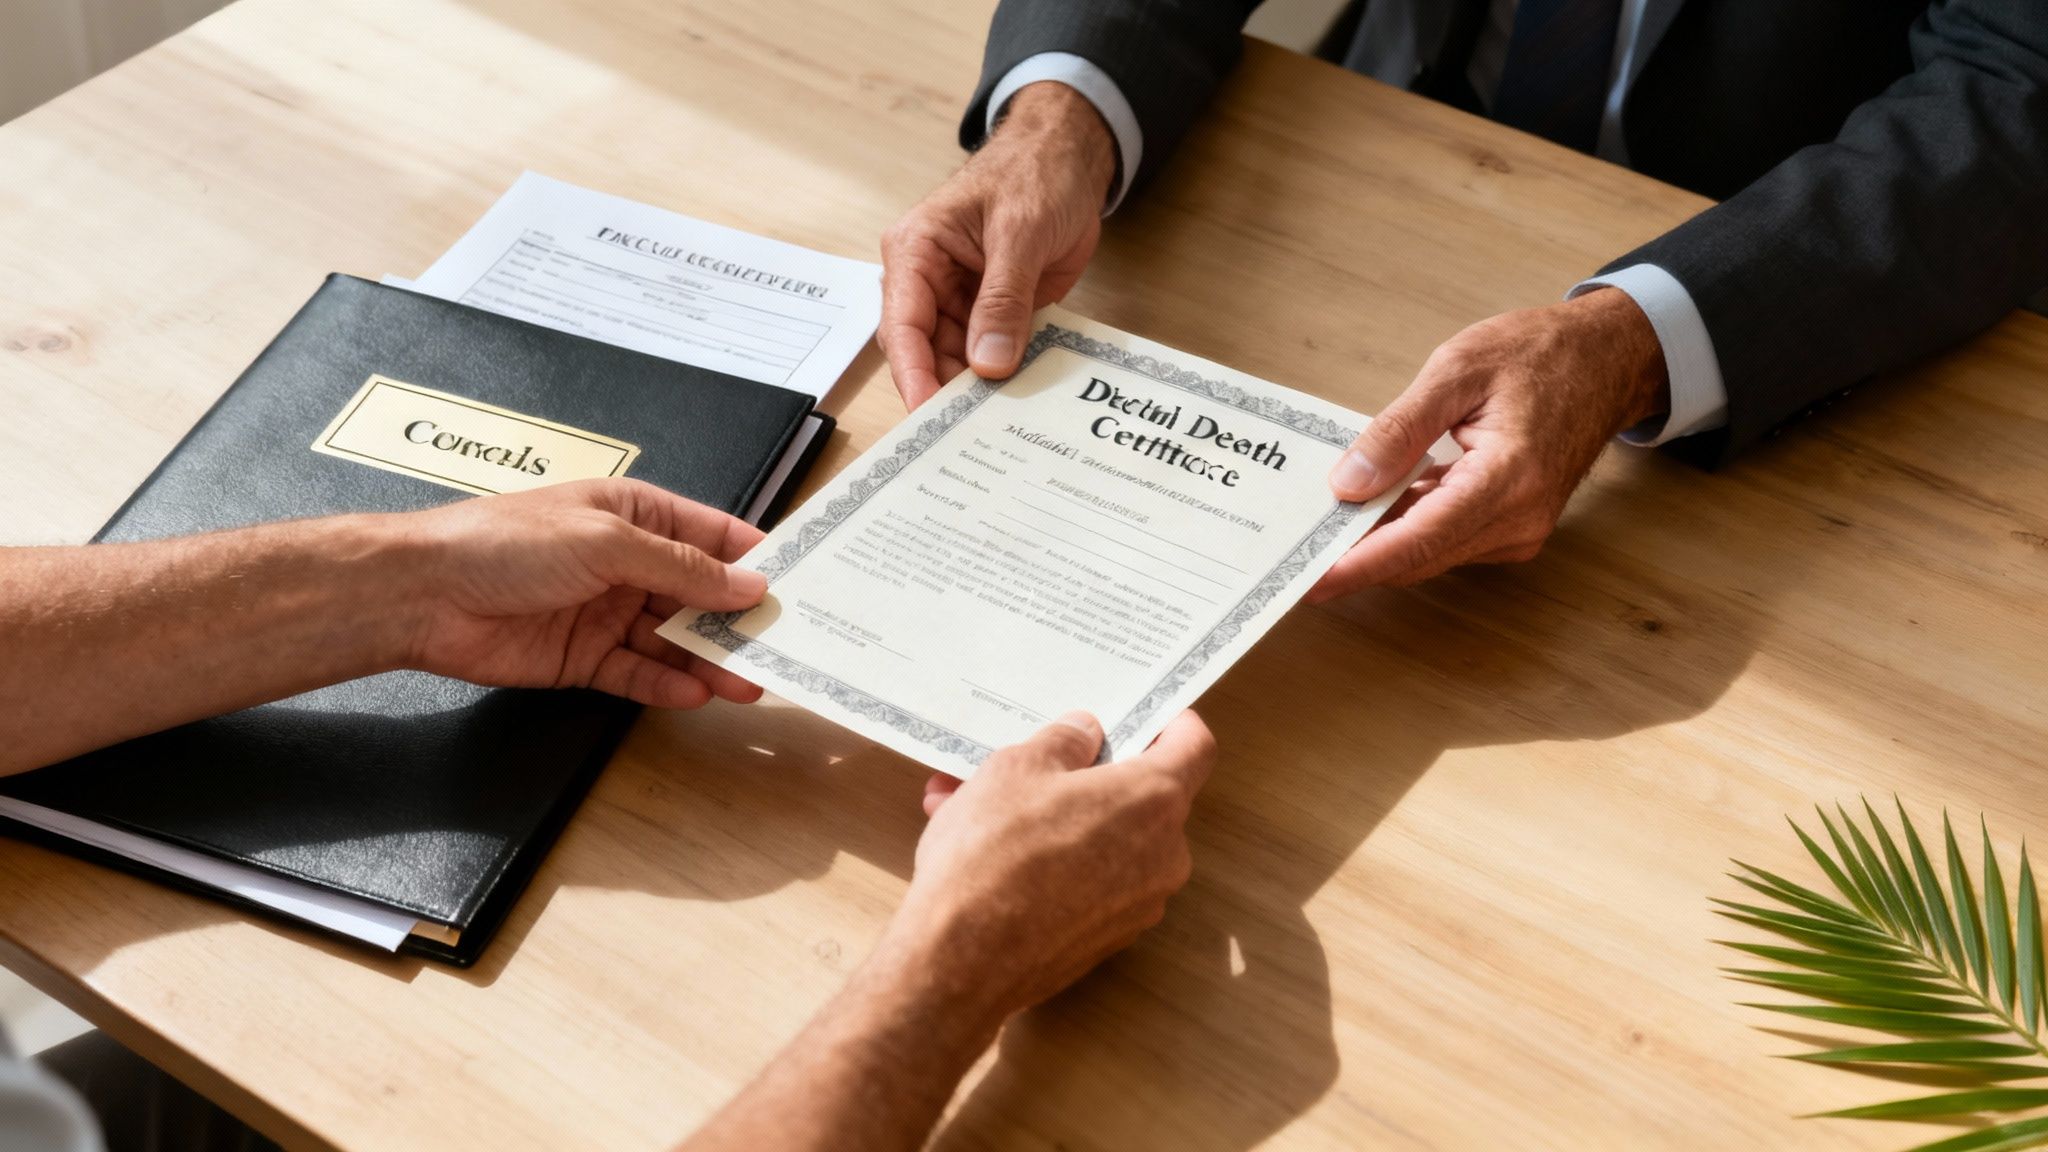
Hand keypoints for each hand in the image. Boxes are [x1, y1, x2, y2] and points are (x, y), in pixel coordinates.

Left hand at [395, 478, 766, 707]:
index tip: (801, 583)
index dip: (755, 559)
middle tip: (784, 645)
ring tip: (752, 681)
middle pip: (698, 595)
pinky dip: (667, 685)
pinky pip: (637, 674)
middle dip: (739, 620)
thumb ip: (681, 568)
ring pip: (674, 640)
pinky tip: (697, 693)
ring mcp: (605, 612)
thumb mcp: (607, 541)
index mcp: (633, 514)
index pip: (711, 536)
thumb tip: (746, 584)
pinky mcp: (583, 658)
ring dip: (711, 659)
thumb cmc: (505, 543)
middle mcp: (624, 563)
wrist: (424, 594)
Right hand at [879, 82, 1117, 406]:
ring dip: (977, 390)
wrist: (1072, 155)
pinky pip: (994, 352)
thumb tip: (989, 362)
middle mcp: (930, 280)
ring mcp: (963, 298)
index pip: (902, 324)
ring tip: (997, 428)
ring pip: (958, 359)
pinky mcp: (996, 310)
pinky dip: (1006, 377)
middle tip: (967, 437)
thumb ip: (1003, 299)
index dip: (913, 374)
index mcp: (916, 251)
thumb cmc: (1035, 171)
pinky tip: (1019, 404)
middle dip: (944, 391)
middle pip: (925, 351)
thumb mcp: (1020, 232)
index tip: (928, 416)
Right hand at [895, 710, 1215, 1018]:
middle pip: (1139, 796)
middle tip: (1026, 762)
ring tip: (970, 806)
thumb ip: (1063, 743)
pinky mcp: (1105, 939)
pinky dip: (1047, 861)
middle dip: (1081, 775)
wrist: (960, 963)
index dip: (1170, 722)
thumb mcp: (1017, 768)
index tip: (1141, 714)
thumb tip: (1086, 734)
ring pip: (1100, 840)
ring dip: (1049, 817)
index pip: (1194, 746)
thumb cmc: (994, 855)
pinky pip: (1085, 881)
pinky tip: (981, 853)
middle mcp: (1163, 856)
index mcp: (1153, 800)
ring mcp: (1137, 905)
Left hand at [1312, 288, 1669, 597]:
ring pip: (1430, 553)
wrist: (1607, 359)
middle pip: (1419, 558)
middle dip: (1356, 559)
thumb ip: (1399, 430)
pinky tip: (1374, 505)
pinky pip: (1448, 539)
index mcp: (1508, 478)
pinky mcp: (1515, 527)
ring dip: (1379, 541)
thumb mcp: (1457, 370)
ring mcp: (1521, 529)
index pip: (1418, 540)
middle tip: (1295, 553)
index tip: (1310, 580)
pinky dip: (1408, 527)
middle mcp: (1519, 518)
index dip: (1359, 565)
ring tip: (1323, 524)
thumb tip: (1349, 482)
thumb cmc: (1539, 353)